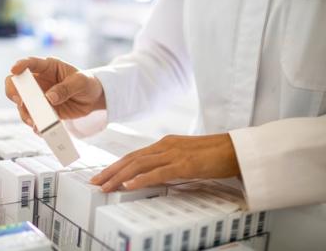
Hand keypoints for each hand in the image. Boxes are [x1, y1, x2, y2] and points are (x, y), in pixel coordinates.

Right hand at [5, 57, 105, 127]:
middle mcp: (39, 81)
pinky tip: (40, 129)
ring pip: (22, 105)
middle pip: (16, 84)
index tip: (14, 69)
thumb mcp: (80, 82)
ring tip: (34, 122)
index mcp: (48, 67)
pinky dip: (35, 124)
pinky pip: (34, 118)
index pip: (30, 63)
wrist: (93, 98)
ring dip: (25, 113)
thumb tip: (49, 97)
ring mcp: (39, 97)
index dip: (20, 65)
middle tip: (20, 101)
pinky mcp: (43, 111)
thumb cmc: (86, 83)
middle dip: (14, 92)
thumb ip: (66, 88)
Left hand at [90, 133, 240, 191]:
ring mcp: (174, 154)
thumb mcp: (185, 157)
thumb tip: (153, 176)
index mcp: (164, 144)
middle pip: (131, 159)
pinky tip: (128, 186)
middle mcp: (165, 146)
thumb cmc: (213, 154)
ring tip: (105, 186)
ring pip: (139, 165)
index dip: (116, 165)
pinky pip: (158, 172)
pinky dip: (141, 179)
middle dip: (111, 171)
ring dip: (119, 176)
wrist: (236, 149)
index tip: (103, 175)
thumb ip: (168, 163)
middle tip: (95, 182)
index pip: (134, 155)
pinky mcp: (184, 164)